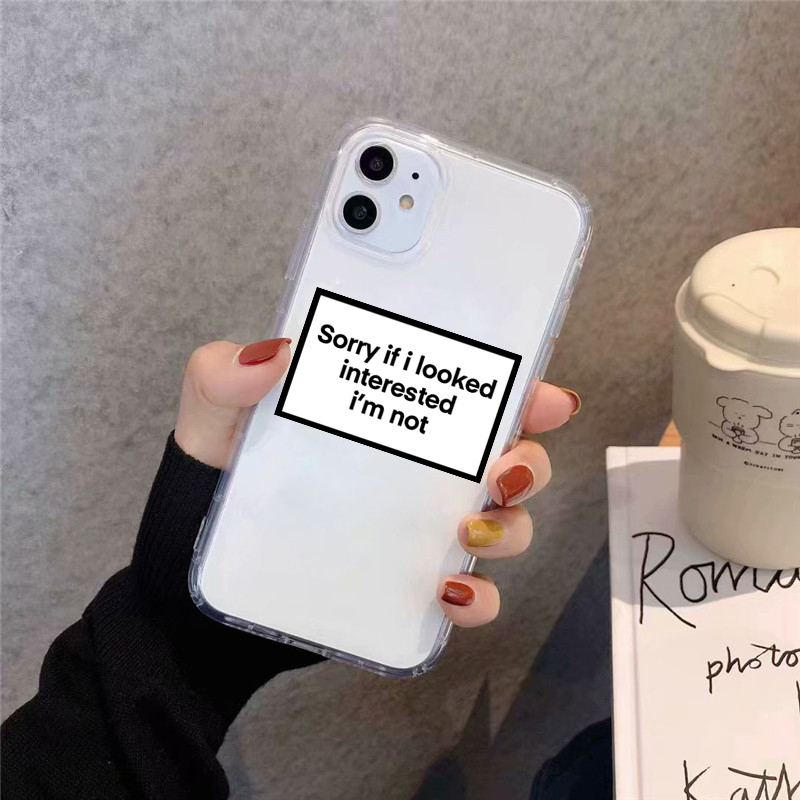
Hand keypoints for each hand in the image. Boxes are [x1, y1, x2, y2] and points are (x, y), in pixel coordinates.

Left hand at [175, 338, 579, 628]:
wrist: (190, 589)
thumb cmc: (211, 490)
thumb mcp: (210, 421)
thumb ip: (221, 377)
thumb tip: (274, 353)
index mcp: (384, 419)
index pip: (465, 396)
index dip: (517, 390)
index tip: (541, 394)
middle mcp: (414, 472)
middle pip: (507, 458)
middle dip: (528, 460)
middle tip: (504, 468)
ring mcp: (416, 532)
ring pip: (504, 524)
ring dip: (510, 527)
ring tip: (467, 532)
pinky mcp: (408, 589)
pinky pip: (471, 597)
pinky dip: (478, 599)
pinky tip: (448, 593)